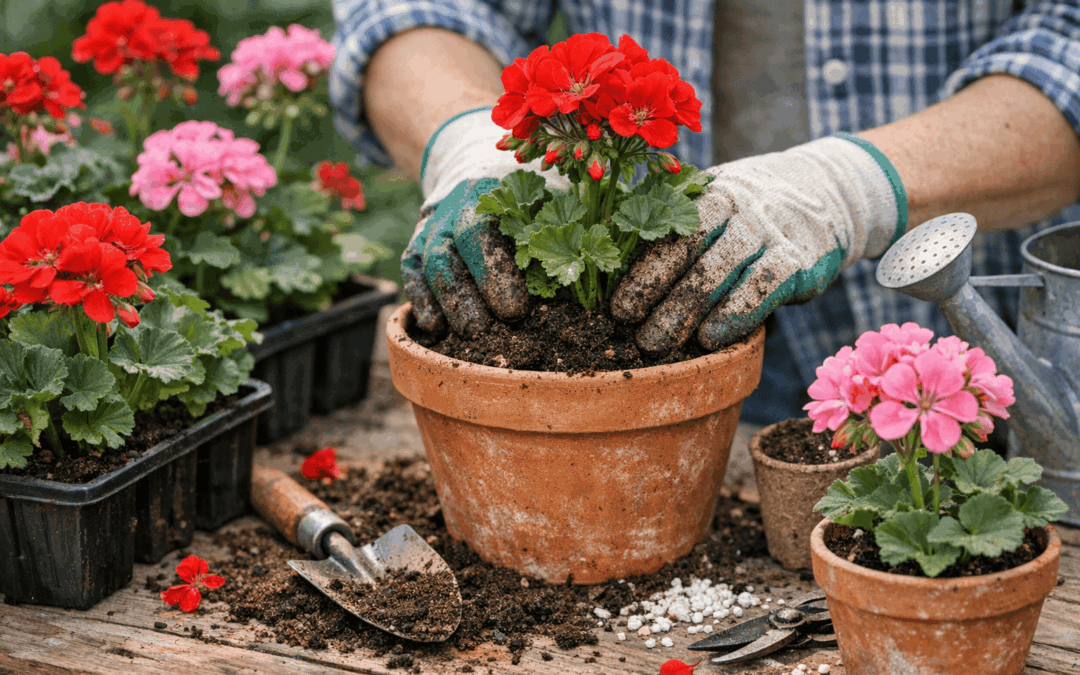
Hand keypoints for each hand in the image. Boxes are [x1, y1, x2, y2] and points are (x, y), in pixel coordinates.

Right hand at [402, 109, 565, 336]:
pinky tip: (438, 331)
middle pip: (448, 257)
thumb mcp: (557, 202)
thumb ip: (573, 230)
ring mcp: (429, 233)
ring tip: (473, 338)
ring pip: (428, 271)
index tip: (516, 310)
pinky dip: (422, 306)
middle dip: (468, 298)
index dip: (496, 273)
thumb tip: (595, 272)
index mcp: (488, 195)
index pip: (483, 233)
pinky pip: (412, 280)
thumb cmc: (535, 201)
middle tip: (491, 332)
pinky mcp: (413, 253)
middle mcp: (450, 213)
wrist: (481, 178)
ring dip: (449, 307)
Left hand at [610, 134, 907, 352]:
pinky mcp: (801, 259)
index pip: (669, 231)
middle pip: (691, 255)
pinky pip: (763, 289)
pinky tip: (711, 337)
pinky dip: (735, 315)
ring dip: (686, 312)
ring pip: (721, 273)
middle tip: (635, 336)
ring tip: (659, 343)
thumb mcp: (717, 198)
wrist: (830, 192)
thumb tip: (617, 261)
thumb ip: (678, 223)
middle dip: (658, 298)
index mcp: (711, 190)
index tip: (618, 308)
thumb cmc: (751, 210)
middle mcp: (741, 206)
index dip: (642, 272)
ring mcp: (772, 231)